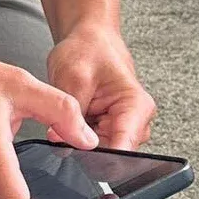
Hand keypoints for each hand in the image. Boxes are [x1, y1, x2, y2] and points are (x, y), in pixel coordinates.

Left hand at [45, 23, 155, 150]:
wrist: (88, 39)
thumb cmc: (88, 49)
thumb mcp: (74, 76)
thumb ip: (71, 113)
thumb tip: (63, 143)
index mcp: (136, 107)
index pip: (125, 148)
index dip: (99, 158)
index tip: (76, 154)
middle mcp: (135, 122)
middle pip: (112, 156)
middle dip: (84, 150)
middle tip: (61, 131)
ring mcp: (121, 128)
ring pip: (99, 154)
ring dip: (78, 142)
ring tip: (66, 118)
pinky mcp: (108, 131)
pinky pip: (91, 147)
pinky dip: (76, 137)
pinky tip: (67, 121)